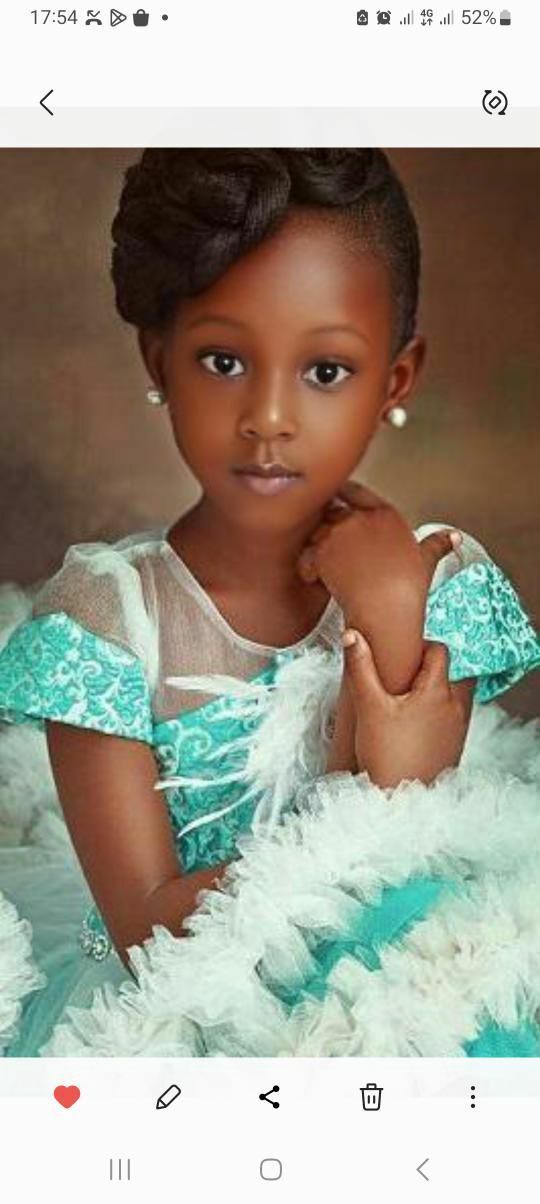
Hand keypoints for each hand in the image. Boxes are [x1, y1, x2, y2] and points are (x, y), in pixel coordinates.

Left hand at [297, 479, 460, 621]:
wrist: (386, 611)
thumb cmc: (406, 590)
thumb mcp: (425, 561)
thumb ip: (437, 544)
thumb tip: (453, 537)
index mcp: (385, 514)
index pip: (356, 491)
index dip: (343, 495)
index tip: (337, 501)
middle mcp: (361, 518)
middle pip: (332, 509)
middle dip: (328, 522)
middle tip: (330, 541)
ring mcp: (340, 533)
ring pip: (317, 529)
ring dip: (317, 544)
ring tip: (327, 563)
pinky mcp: (323, 551)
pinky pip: (307, 552)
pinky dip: (309, 565)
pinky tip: (319, 577)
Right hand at [341, 629, 474, 787]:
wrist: (400, 801)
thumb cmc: (386, 754)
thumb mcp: (369, 706)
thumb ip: (361, 667)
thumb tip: (352, 634)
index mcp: (437, 691)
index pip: (439, 651)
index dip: (421, 647)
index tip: (401, 657)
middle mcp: (456, 706)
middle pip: (454, 670)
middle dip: (433, 668)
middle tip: (406, 677)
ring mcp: (459, 727)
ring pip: (456, 694)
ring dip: (438, 690)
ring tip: (410, 699)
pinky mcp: (456, 745)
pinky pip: (454, 716)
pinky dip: (441, 711)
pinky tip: (417, 723)